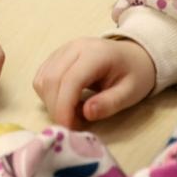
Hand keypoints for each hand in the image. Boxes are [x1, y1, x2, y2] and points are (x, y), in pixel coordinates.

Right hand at [33, 37, 154, 127]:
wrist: (133, 55)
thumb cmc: (134, 74)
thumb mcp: (131, 92)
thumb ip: (110, 103)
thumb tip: (87, 113)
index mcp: (96, 54)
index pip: (70, 80)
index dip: (64, 107)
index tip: (69, 128)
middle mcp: (74, 48)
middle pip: (51, 79)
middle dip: (56, 108)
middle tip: (72, 125)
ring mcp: (62, 50)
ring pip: (43, 79)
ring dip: (51, 102)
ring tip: (73, 112)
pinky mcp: (56, 56)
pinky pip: (42, 78)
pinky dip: (48, 95)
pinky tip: (67, 101)